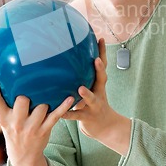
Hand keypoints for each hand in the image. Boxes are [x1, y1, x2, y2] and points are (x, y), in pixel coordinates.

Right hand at [0, 71, 73, 165]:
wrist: (23, 157)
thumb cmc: (15, 131)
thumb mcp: (6, 121)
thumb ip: (6, 105)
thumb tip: (6, 81)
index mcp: (4, 118)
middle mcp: (16, 123)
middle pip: (21, 101)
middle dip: (26, 94)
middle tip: (29, 90)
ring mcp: (31, 128)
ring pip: (41, 106)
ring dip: (45, 100)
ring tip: (48, 94)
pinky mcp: (44, 130)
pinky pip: (55, 116)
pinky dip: (64, 106)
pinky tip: (70, 98)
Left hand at [63, 38, 131, 155]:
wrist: (104, 126)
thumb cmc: (93, 102)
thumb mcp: (92, 88)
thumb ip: (83, 75)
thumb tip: (69, 56)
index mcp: (99, 84)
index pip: (103, 66)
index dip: (102, 52)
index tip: (100, 39)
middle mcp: (99, 92)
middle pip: (102, 80)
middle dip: (100, 69)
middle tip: (97, 60)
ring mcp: (94, 106)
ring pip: (91, 99)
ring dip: (86, 94)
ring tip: (81, 88)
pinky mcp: (87, 118)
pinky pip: (76, 116)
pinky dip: (68, 114)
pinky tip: (60, 113)